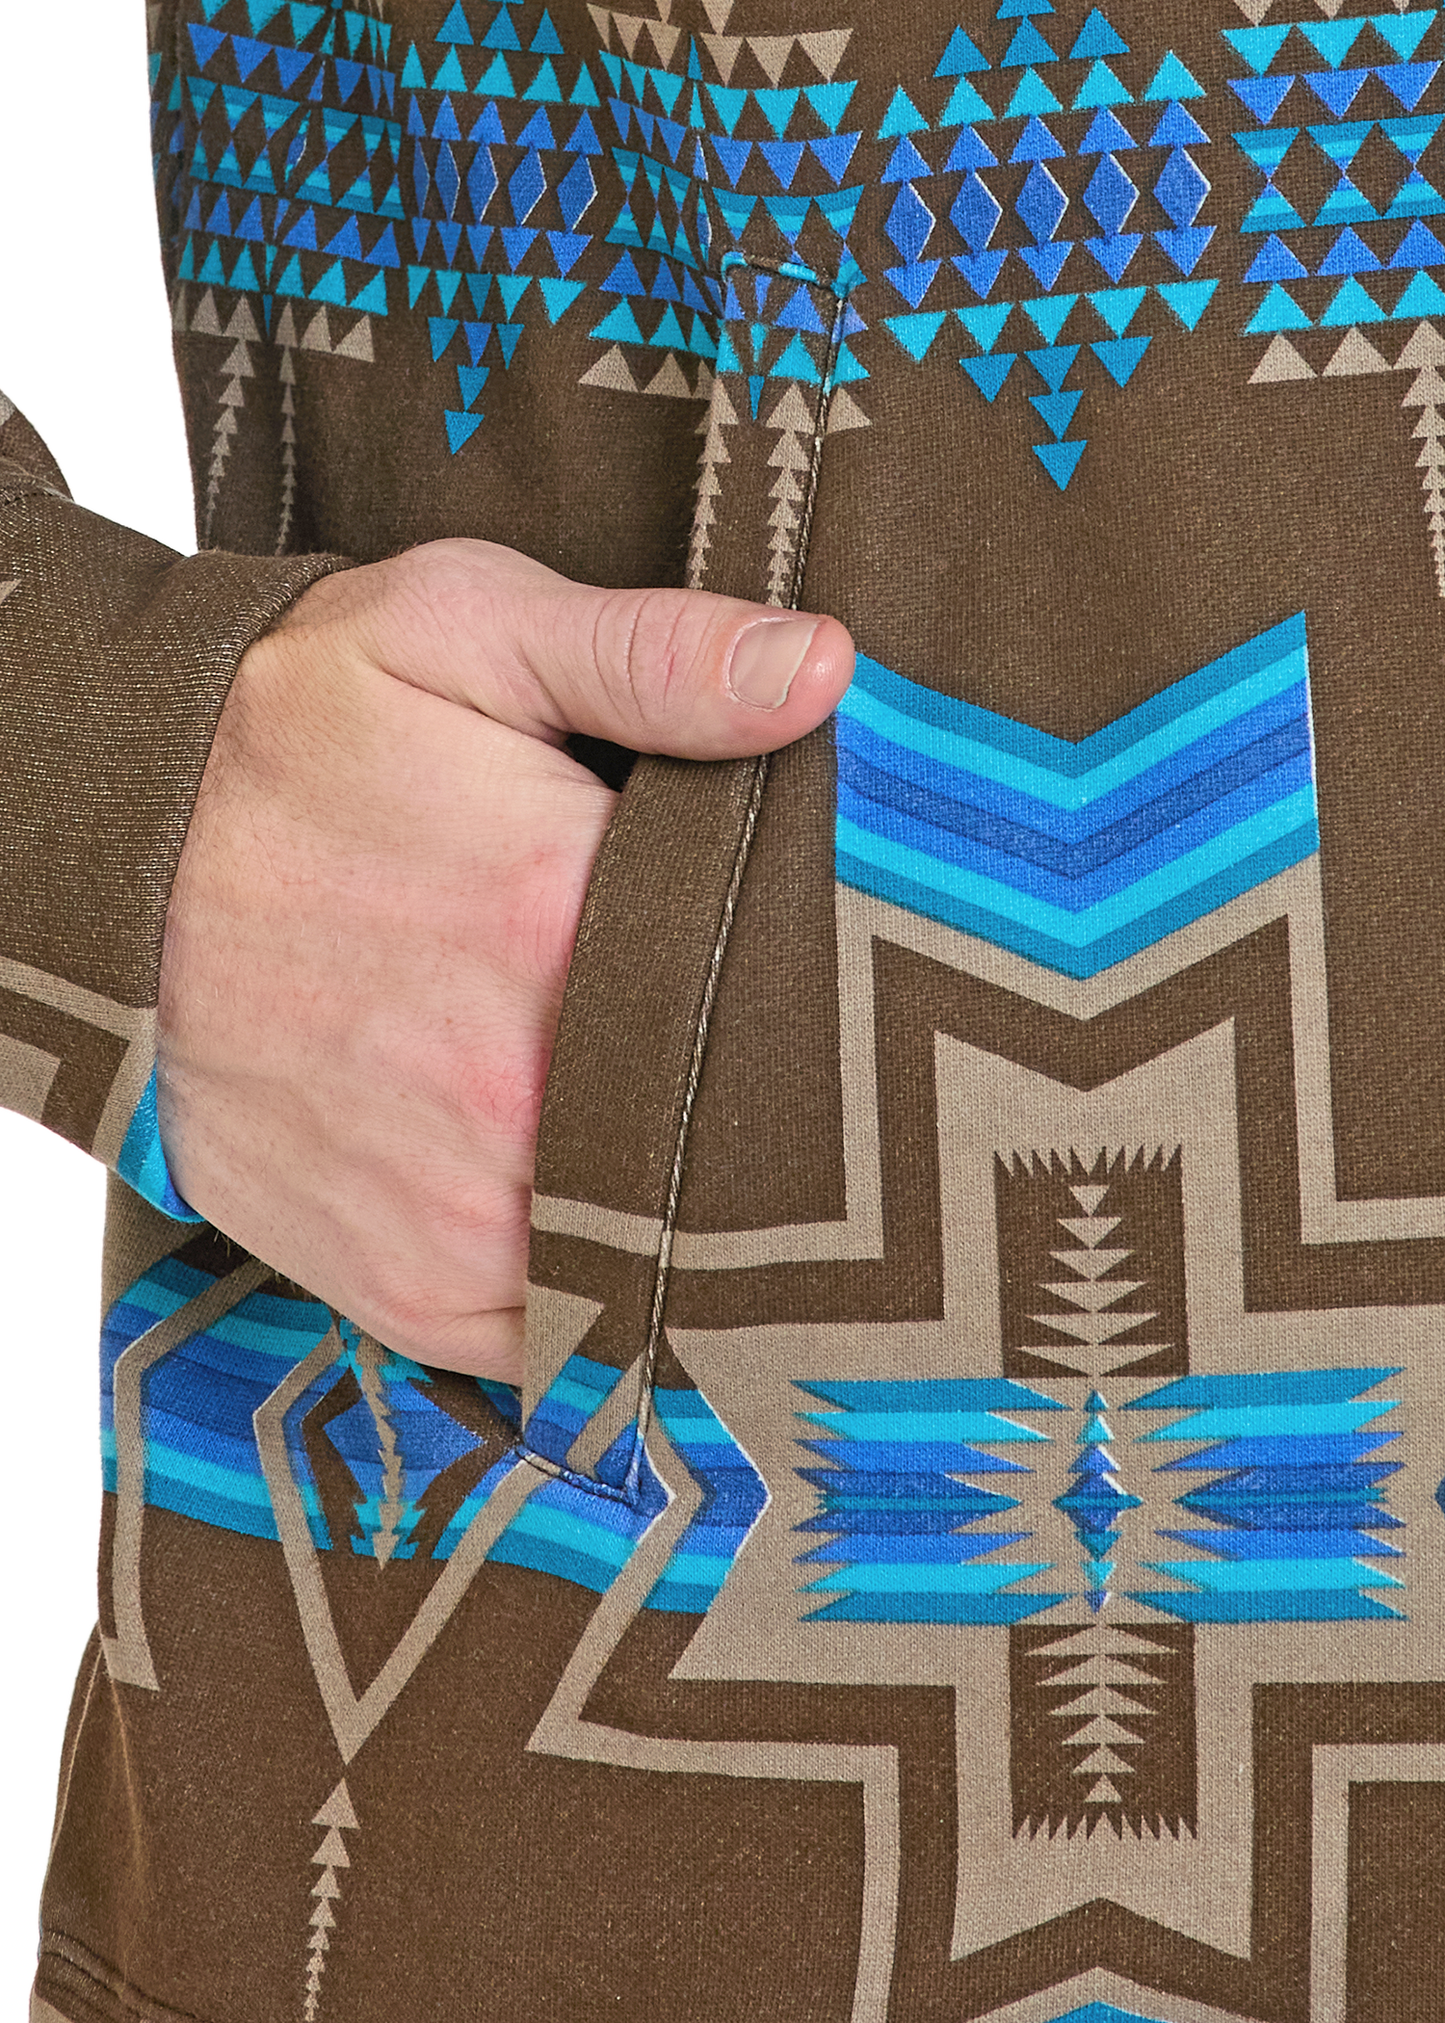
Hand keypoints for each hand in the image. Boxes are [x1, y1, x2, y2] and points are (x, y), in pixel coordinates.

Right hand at [156, 539, 853, 1382]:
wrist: (100, 860)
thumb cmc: (288, 737)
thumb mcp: (465, 630)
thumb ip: (654, 654)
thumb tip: (825, 669)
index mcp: (553, 924)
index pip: (778, 999)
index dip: (829, 996)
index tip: (846, 980)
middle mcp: (508, 1101)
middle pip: (729, 1151)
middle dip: (776, 1122)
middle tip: (799, 1081)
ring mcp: (452, 1217)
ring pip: (652, 1263)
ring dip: (693, 1221)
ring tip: (715, 1155)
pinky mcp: (403, 1288)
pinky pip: (557, 1336)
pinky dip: (602, 1295)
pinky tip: (616, 1224)